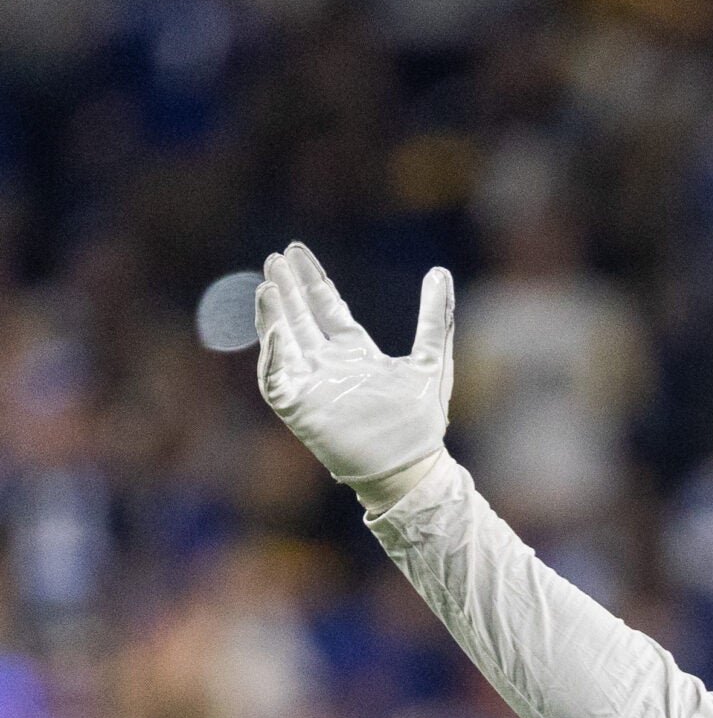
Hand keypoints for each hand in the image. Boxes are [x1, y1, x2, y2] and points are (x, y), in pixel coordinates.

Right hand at [255, 243, 454, 508]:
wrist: (412, 467)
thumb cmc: (421, 422)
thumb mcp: (432, 360)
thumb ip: (434, 318)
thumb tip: (440, 272)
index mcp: (354, 352)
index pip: (326, 307)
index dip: (311, 280)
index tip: (296, 251)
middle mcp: (328, 364)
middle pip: (300, 317)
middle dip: (288, 289)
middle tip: (276, 258)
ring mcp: (311, 385)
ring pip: (282, 340)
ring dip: (273, 314)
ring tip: (267, 284)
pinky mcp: (299, 408)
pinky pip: (276, 377)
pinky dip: (274, 354)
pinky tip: (275, 330)